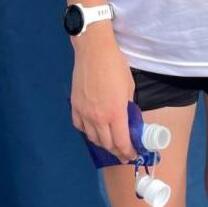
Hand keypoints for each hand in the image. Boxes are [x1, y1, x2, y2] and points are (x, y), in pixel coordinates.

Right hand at [70, 27, 136, 160]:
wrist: (94, 51)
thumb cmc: (116, 65)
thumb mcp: (129, 87)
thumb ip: (128, 106)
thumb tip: (128, 119)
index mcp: (115, 113)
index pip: (121, 142)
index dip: (128, 152)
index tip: (132, 155)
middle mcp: (98, 118)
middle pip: (106, 144)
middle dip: (116, 151)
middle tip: (123, 153)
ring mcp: (84, 113)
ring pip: (92, 138)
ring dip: (102, 144)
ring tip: (109, 143)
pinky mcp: (74, 106)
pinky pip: (80, 127)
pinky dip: (87, 132)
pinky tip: (93, 130)